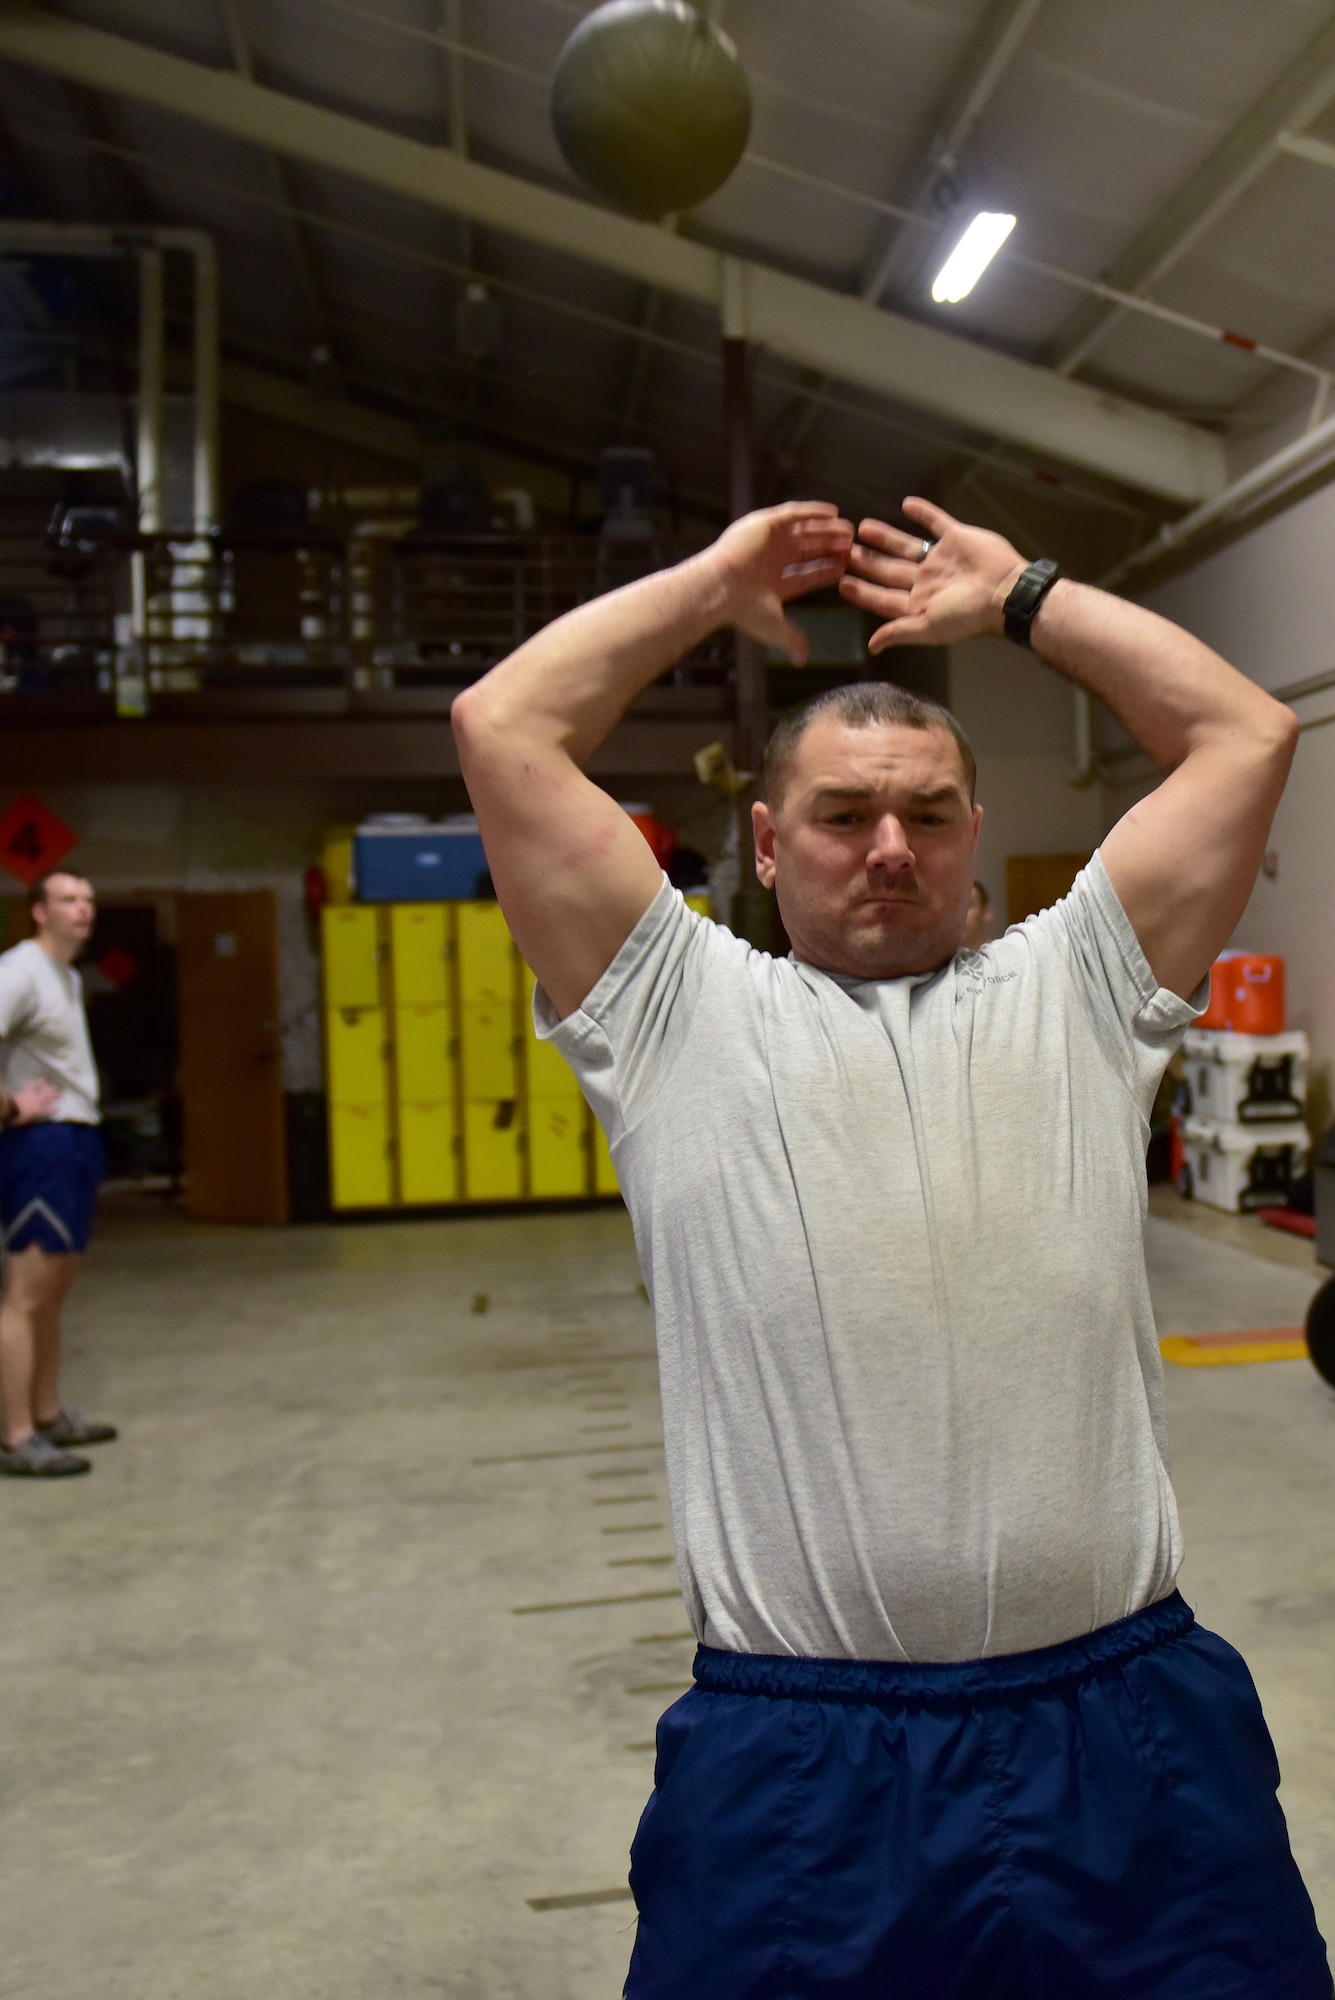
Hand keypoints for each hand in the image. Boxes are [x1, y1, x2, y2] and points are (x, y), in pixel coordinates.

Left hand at [9, 1079, 60, 1125]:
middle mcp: (40, 1102)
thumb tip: (41, 1118)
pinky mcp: (29, 1090)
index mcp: (41, 1111)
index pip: (51, 1110)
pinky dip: (39, 1081)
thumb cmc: (18, 1118)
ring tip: (56, 1086)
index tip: (59, 1108)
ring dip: (51, 1088)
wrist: (10, 1109)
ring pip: (46, 1090)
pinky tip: (43, 1078)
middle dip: (57, 1095)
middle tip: (62, 1093)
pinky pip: (35, 1084)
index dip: (55, 1109)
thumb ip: (36, 1119)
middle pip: (51, 1097)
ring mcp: (35, 1095)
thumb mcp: (28, 1122)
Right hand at [705, 501, 854, 662]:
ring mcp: (766, 540)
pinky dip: (813, 511)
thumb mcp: (774, 627)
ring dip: (826, 529)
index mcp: (773, 582)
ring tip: (848, 529)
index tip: (845, 566)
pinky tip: (833, 512)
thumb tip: (802, 661)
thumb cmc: (744, 609)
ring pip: (802, 531)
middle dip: (829, 548)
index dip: (826, 570)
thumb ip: (792, 639)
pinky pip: (793, 513)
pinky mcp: (764, 523)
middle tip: (852, 545)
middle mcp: (769, 560)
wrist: (721, 588)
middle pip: (807, 550)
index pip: (806, 574)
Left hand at [839, 497, 1025, 651]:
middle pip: (889, 570)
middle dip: (867, 561)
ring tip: (862, 527)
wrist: (1006, 591)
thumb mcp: (929, 628)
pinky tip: (906, 504)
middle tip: (843, 550)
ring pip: (906, 545)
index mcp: (919, 603)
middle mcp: (926, 581)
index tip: (841, 582)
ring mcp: (941, 559)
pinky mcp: (956, 538)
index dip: (862, 591)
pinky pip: (936, 522)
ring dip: (886, 537)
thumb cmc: (967, 614)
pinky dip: (923, 512)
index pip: (883, 597)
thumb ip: (899, 632)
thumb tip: (872, 646)